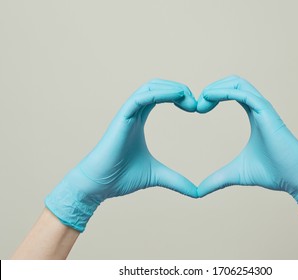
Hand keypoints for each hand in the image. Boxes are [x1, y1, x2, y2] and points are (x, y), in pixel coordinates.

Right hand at [45, 79, 197, 231]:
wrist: (98, 186)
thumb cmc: (121, 178)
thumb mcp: (157, 176)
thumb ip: (177, 181)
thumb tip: (197, 193)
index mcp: (139, 120)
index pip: (160, 96)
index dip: (178, 96)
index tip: (195, 108)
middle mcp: (132, 114)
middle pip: (156, 86)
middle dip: (178, 88)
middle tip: (195, 102)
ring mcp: (125, 115)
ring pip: (149, 87)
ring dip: (171, 88)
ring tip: (188, 98)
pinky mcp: (120, 119)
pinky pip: (140, 98)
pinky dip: (159, 94)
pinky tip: (177, 97)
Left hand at [197, 76, 297, 228]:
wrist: (296, 181)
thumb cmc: (272, 174)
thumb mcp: (235, 174)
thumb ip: (216, 179)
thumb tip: (198, 192)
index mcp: (253, 115)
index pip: (232, 92)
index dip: (213, 95)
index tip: (198, 109)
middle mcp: (259, 108)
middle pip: (234, 81)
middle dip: (212, 87)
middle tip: (197, 105)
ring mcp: (264, 109)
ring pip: (239, 83)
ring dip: (216, 87)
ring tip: (202, 101)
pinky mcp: (268, 114)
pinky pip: (245, 95)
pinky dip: (225, 92)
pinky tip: (209, 99)